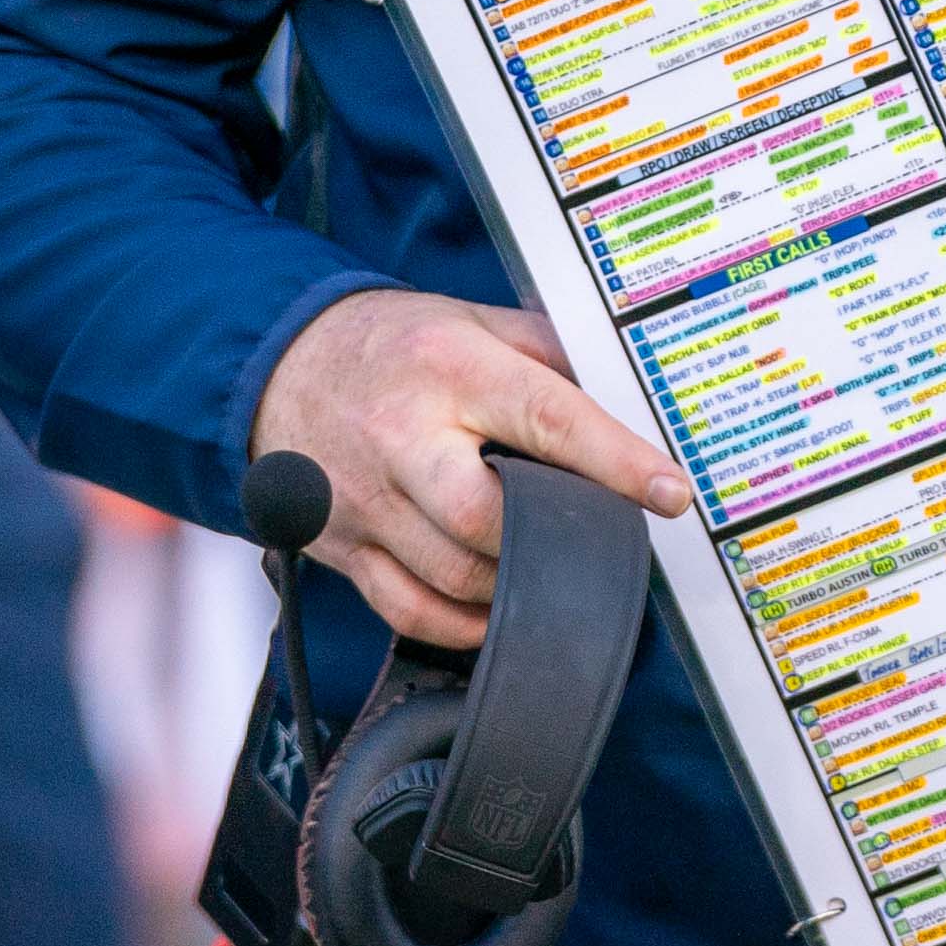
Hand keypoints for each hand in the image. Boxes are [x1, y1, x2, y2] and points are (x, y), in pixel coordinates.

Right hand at [252, 288, 689, 647]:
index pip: (547, 418)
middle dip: (546, 541)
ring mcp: (366, 498)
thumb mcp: (469, 320)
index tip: (670, 493)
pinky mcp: (342, 546)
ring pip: (452, 575)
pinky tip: (491, 608)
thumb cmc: (389, 345)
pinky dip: (460, 624)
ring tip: (542, 569)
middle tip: (586, 540)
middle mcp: (402, 435)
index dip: (615, 462)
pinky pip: (409, 609)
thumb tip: (625, 396)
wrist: (275, 364)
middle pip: (483, 518)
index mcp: (448, 367)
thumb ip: (545, 353)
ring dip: (511, 586)